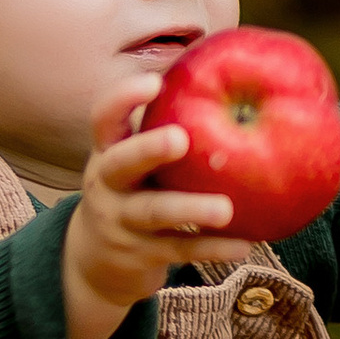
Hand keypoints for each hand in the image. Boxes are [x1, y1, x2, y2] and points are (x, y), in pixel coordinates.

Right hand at [60, 79, 236, 338]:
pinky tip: (244, 245)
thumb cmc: (133, 189)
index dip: (124, 98)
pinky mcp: (140, 255)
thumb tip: (235, 79)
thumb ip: (166, 126)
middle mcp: (108, 184)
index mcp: (107, 151)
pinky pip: (179, 249)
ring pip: (153, 212)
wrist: (95, 259)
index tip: (155, 82)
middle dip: (148, 149)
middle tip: (180, 139)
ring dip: (190, 209)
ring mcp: (121, 222)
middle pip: (121, 163)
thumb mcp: (135, 160)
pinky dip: (211, 248)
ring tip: (225, 209)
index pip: (103, 118)